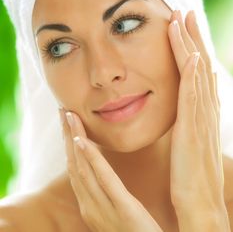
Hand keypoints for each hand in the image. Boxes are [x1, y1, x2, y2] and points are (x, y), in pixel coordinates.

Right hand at [59, 108, 162, 231]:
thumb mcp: (115, 210)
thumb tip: (101, 171)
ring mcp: (102, 207)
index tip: (66, 121)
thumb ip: (106, 192)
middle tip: (62, 110)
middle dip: (66, 135)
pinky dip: (90, 158)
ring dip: (74, 139)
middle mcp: (89, 205)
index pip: (75, 168)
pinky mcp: (121, 206)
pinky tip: (81, 141)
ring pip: (82, 167)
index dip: (68, 143)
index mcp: (89, 204)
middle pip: (74, 163)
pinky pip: (102, 179)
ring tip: (69, 116)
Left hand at [168, 10, 224, 212]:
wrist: (199, 201)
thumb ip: (190, 116)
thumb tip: (188, 100)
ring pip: (196, 72)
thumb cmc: (191, 171)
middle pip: (200, 65)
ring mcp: (201, 117)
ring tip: (183, 20)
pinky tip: (194, 56)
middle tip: (185, 11)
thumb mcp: (190, 137)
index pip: (197, 70)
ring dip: (191, 45)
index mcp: (202, 110)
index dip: (192, 46)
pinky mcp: (193, 128)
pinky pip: (194, 95)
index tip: (183, 25)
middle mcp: (206, 108)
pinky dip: (195, 74)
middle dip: (193, 36)